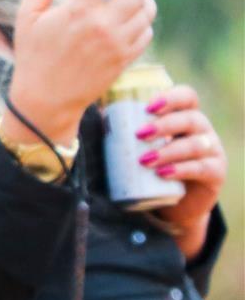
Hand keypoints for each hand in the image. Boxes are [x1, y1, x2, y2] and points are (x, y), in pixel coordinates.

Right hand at [8, 0, 156, 144]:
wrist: (45, 100)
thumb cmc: (33, 54)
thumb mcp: (27, 16)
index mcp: (76, 10)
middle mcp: (102, 26)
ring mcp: (117, 44)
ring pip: (146, 11)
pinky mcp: (126, 59)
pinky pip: (146, 32)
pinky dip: (144, 21)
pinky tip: (135, 17)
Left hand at [135, 83, 225, 250]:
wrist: (171, 202)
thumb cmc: (149, 167)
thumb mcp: (138, 146)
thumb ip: (119, 130)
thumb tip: (85, 114)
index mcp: (184, 116)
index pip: (187, 97)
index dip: (171, 97)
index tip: (147, 106)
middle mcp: (202, 130)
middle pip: (191, 118)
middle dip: (164, 124)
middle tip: (139, 134)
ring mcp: (212, 151)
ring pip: (195, 144)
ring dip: (168, 151)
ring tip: (145, 160)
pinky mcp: (215, 173)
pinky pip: (203, 168)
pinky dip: (182, 170)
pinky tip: (164, 173)